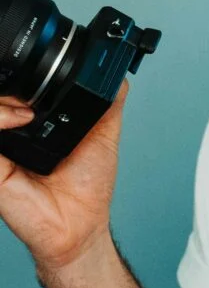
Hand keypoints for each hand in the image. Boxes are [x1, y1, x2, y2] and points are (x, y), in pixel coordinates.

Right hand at [0, 82, 127, 270]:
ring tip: (27, 110)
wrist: (80, 222)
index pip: (16, 89)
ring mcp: (1, 148)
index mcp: (31, 122)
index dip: (23, 75)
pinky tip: (18, 119)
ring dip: (4, 101)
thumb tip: (117, 74)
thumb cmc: (88, 183)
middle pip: (1, 93)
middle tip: (34, 86)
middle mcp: (11, 132)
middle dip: (12, 84)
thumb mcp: (104, 132)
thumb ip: (108, 101)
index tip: (44, 65)